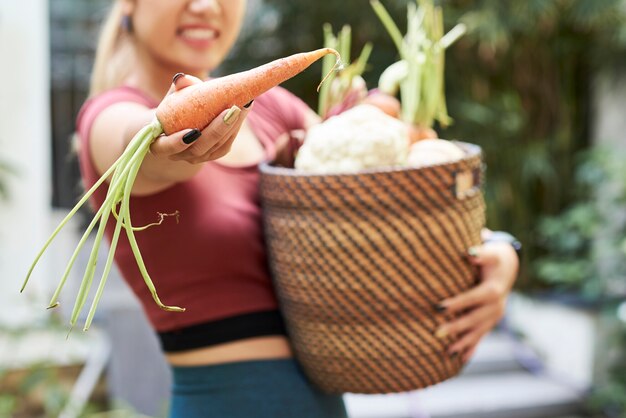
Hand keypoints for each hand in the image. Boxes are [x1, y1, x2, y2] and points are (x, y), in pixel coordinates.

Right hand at [149, 73, 251, 163]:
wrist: (179, 125)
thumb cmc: (172, 109)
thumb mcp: (172, 99)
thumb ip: (177, 89)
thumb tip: (181, 78)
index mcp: (160, 144)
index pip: (165, 147)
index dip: (177, 142)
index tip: (193, 131)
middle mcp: (179, 155)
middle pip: (199, 148)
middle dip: (217, 130)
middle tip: (233, 110)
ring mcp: (197, 157)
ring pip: (216, 147)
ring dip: (232, 126)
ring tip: (243, 105)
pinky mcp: (213, 154)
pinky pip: (225, 145)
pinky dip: (235, 128)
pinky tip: (244, 110)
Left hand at [434, 240, 518, 361]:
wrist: (508, 267)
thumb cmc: (493, 257)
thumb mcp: (490, 252)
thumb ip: (481, 253)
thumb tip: (469, 252)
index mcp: (494, 290)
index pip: (473, 298)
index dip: (457, 303)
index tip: (438, 308)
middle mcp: (496, 306)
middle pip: (474, 319)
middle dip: (456, 327)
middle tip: (436, 333)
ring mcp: (494, 317)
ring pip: (478, 332)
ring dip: (463, 343)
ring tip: (447, 352)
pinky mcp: (491, 322)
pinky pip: (481, 336)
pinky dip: (472, 348)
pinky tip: (462, 359)